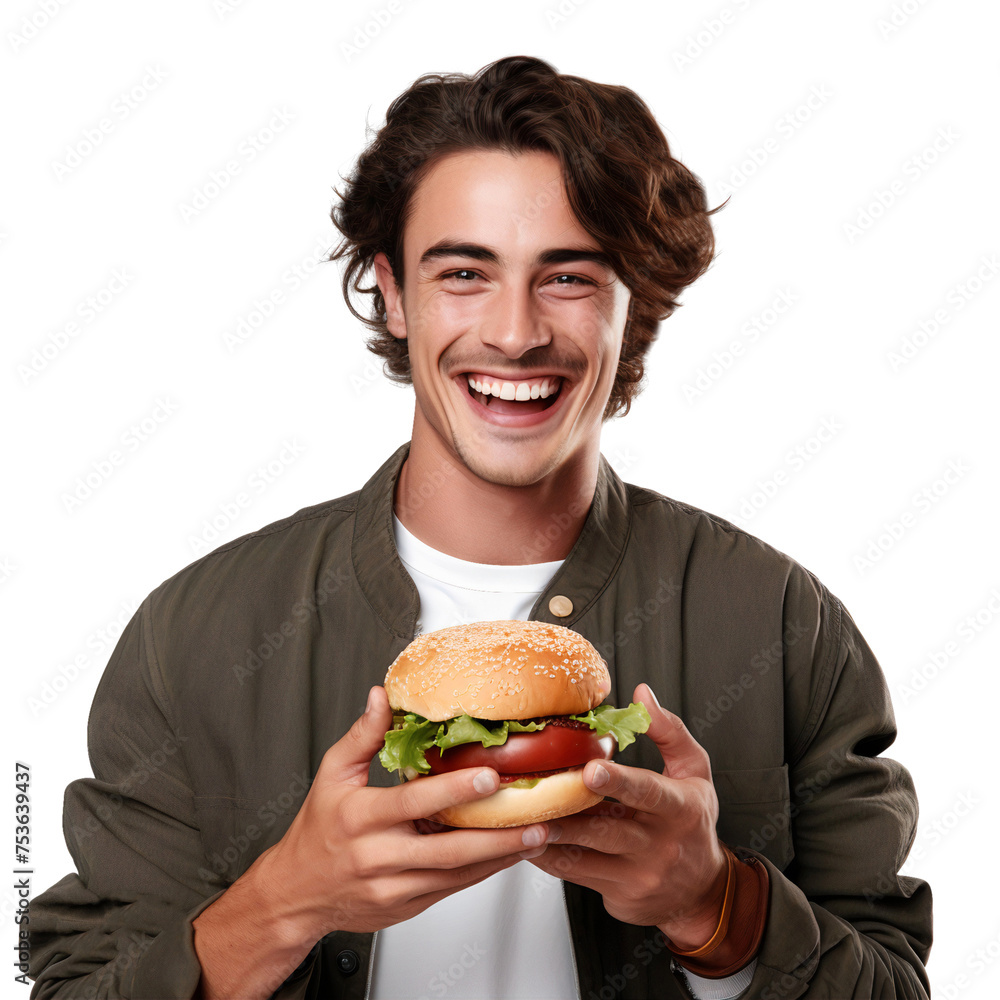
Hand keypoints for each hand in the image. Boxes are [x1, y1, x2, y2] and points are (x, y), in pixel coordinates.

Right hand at [257, 686, 552, 940]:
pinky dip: (483, 872)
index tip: (489, 776)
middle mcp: (378, 856)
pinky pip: (451, 889)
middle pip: (446, 849)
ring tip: (536, 836)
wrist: (296, 894)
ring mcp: (393, 886)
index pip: (413, 801)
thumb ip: (363, 735)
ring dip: (499, 857)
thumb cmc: (317, 830)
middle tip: (535, 819)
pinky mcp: (406, 906)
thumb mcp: (332, 775)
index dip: (453, 790)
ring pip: (456, 874)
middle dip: (495, 835)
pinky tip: (508, 855)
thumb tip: (382, 697)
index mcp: (360, 818)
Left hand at [524, 683, 727, 949]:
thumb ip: (669, 731)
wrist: (700, 892)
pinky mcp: (616, 892)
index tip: (591, 768)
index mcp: (679, 808)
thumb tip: (641, 695)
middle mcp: (658, 844)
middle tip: (536, 795)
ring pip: (585, 854)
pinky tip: (525, 836)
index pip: (649, 793)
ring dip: (551, 835)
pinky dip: (548, 855)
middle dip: (570, 813)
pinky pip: (575, 874)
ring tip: (520, 815)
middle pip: (608, 828)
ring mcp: (637, 873)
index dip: (618, 781)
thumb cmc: (693, 821)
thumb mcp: (695, 772)